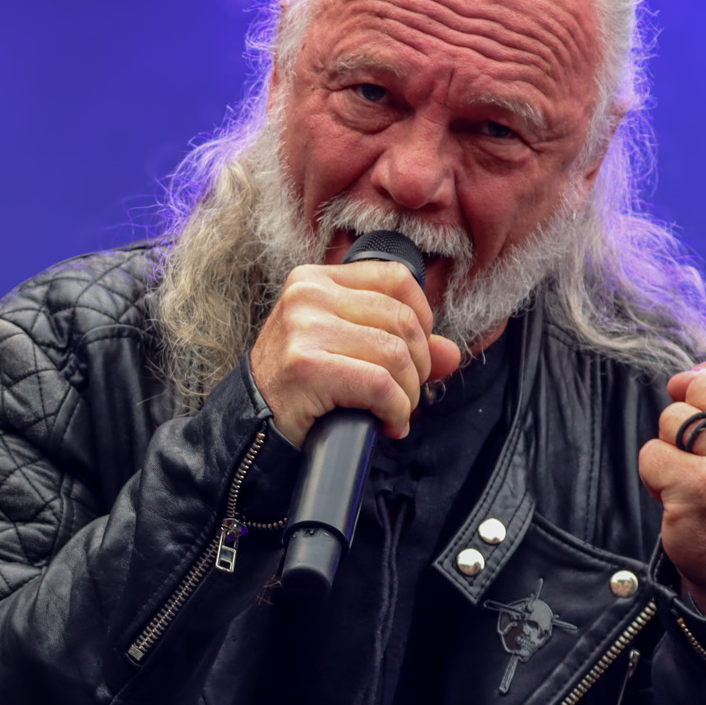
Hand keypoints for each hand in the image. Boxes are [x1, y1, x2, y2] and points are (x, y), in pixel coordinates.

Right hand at [250, 261, 462, 446]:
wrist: (253, 425)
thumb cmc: (302, 388)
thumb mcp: (348, 351)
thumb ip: (401, 344)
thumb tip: (452, 353)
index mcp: (316, 279)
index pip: (396, 278)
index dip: (422, 319)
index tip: (413, 354)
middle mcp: (307, 295)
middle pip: (402, 320)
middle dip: (418, 366)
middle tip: (403, 394)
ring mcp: (303, 328)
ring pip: (395, 354)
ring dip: (407, 394)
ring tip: (392, 412)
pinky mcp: (305, 365)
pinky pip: (380, 385)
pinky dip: (394, 411)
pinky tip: (385, 423)